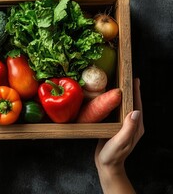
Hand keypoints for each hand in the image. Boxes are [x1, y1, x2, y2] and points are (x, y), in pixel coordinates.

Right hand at [95, 78, 143, 192]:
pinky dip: (114, 103)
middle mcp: (132, 125)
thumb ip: (129, 128)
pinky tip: (108, 99)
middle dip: (131, 91)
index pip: (137, 106)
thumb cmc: (113, 155)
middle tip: (127, 77)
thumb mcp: (121, 141)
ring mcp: (124, 126)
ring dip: (123, 96)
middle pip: (133, 104)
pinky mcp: (116, 127)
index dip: (137, 92)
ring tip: (118, 84)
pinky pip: (117, 112)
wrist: (107, 166)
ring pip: (125, 107)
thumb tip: (136, 111)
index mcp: (136, 127)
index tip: (135, 80)